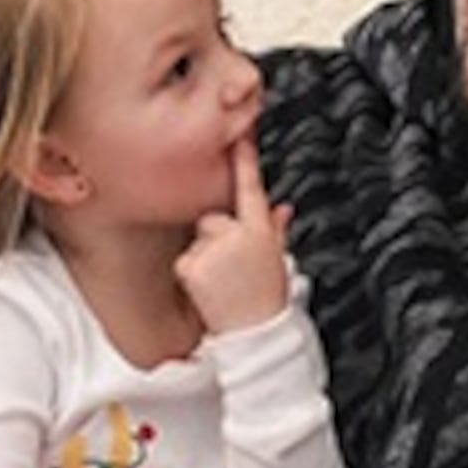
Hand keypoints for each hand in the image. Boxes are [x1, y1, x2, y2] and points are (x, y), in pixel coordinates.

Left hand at [177, 139, 294, 334]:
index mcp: (261, 230)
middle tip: (232, 266)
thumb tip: (281, 209)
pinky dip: (193, 273)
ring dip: (205, 256)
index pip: (251, 186)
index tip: (240, 134)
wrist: (256, 333)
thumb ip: (276, 230)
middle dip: (217, 237)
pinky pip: (186, 259)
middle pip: (214, 218)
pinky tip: (208, 289)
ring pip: (199, 239)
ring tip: (222, 281)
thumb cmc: (267, 299)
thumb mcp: (278, 260)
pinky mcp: (193, 265)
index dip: (245, 158)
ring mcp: (213, 249)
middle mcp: (237, 235)